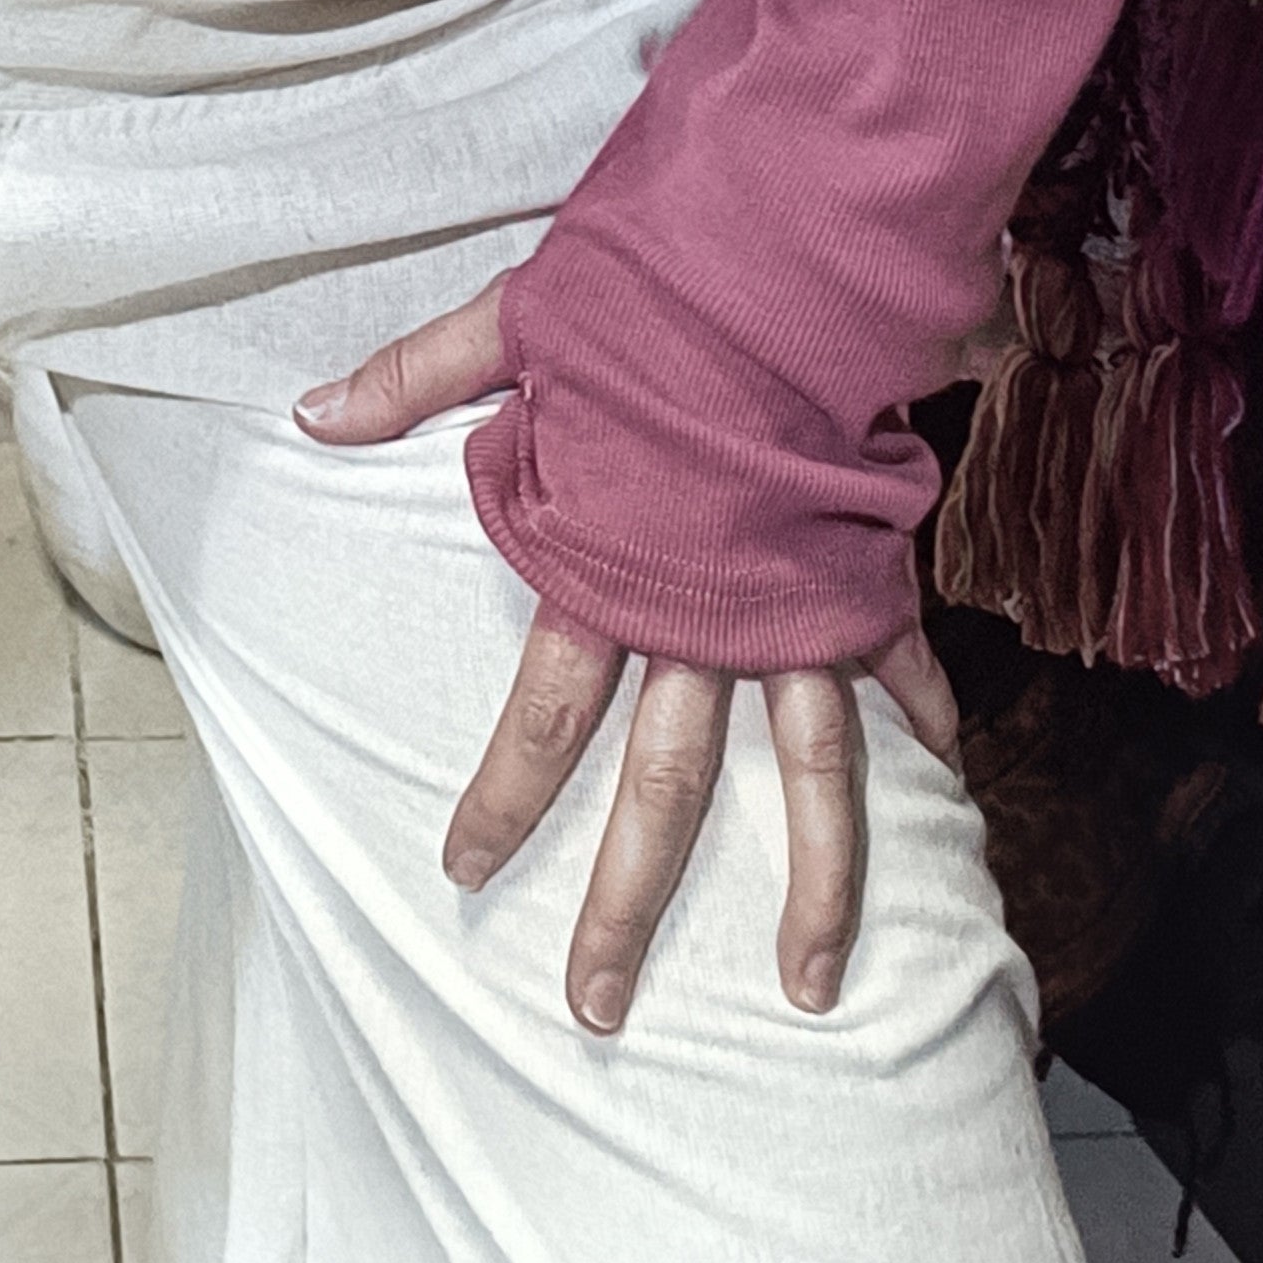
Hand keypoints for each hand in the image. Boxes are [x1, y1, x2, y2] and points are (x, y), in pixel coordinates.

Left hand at [296, 281, 958, 1036]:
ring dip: (810, 886)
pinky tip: (950, 789)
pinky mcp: (868, 578)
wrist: (781, 256)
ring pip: (809, 779)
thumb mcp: (512, 326)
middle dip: (627, 904)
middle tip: (598, 1007)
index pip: (543, 717)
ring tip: (807, 986)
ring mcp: (798, 609)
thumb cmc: (646, 290)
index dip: (504, 799)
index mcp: (610, 569)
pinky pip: (905, 672)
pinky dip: (929, 726)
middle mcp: (705, 617)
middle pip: (665, 792)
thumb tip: (313, 410)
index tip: (465, 870)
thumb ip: (418, 380)